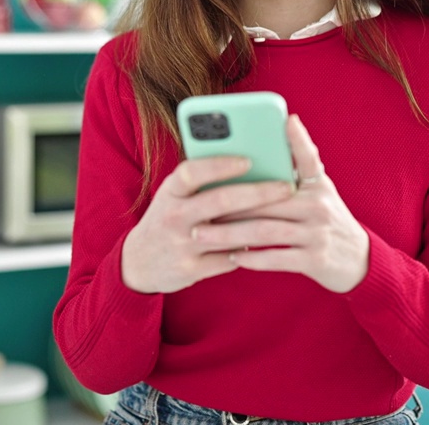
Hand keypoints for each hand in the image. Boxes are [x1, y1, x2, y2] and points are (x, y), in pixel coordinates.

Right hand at [121, 156, 296, 293]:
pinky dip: (250, 250)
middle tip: (287, 186)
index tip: (249, 159)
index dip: (220, 165)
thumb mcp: (174, 195)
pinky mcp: (191, 269)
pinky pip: (229, 259)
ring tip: (288, 214)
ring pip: (230, 234)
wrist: (139, 262)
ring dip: (262, 224)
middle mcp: (173, 216)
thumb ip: (201, 181)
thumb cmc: (168, 217)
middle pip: (219, 200)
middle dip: (258, 192)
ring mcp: (181, 245)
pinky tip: (268, 242)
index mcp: (169, 192)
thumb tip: (250, 164)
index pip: (191, 172)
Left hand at [203, 114, 370, 292]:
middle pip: (268, 200)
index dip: (298, 139)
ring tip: (203, 234)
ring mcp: (318, 234)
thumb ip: (299, 169)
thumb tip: (278, 135)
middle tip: (199, 205)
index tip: (286, 120)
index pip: (309, 158)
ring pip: (266, 230)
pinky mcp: (315, 260)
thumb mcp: (319, 192)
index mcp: (319, 185)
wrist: (358, 260)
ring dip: (231, 234)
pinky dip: (253, 258)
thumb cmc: (326, 220)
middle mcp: (320, 206)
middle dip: (230, 204)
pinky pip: (277, 257)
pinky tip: (232, 257)